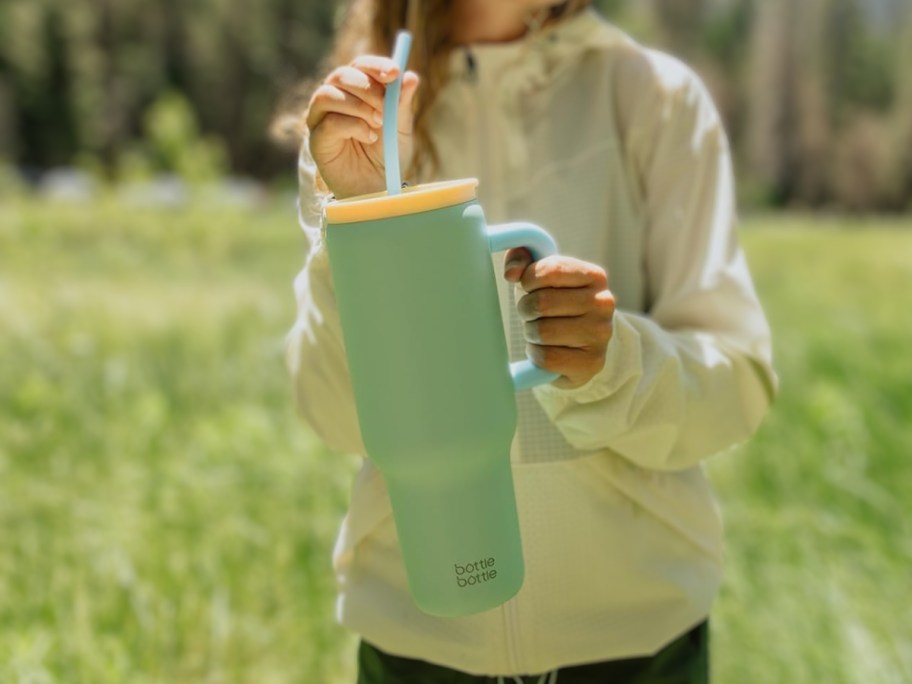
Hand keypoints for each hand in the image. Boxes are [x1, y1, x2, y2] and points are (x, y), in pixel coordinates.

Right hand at [306, 56, 419, 198]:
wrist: (377, 188)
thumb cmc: (388, 155)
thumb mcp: (400, 128)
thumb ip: (402, 104)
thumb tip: (411, 77)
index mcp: (356, 90)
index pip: (360, 65)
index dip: (376, 65)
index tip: (394, 72)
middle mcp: (335, 98)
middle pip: (340, 75)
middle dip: (366, 86)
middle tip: (386, 103)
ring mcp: (321, 118)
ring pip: (328, 94)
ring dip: (357, 106)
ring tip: (378, 123)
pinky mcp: (316, 139)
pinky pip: (328, 122)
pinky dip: (352, 126)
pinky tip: (369, 137)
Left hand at [504, 249, 615, 388]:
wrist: (579, 348)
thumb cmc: (556, 306)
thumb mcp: (542, 277)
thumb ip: (522, 258)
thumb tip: (512, 272)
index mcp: (595, 276)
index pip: (550, 270)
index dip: (529, 279)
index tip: (529, 287)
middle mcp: (603, 303)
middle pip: (542, 302)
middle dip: (526, 309)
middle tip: (533, 314)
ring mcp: (600, 334)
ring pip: (542, 331)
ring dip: (531, 333)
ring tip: (541, 333)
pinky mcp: (591, 363)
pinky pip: (546, 357)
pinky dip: (536, 354)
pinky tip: (544, 350)